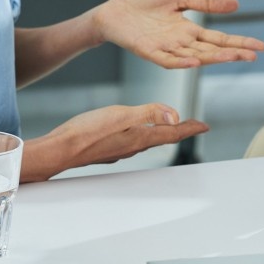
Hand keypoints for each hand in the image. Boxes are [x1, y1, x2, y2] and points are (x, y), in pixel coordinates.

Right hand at [24, 103, 207, 179]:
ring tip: (169, 127)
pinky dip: (143, 133)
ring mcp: (119, 149)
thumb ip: (148, 113)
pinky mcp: (107, 148)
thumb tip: (175, 115)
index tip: (205, 126)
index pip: (172, 133)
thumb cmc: (86, 132)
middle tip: (192, 126)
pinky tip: (136, 131)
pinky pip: (132, 140)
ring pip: (148, 140)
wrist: (58, 150)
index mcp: (140, 137)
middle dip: (179, 131)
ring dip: (162, 133)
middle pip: (163, 137)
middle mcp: (132, 146)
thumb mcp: (121, 115)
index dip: (190, 128)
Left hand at [93, 0, 263, 68]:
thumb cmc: (143, 5)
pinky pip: (167, 59)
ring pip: (194, 56)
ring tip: (233, 56)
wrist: (114, 11)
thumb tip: (236, 4)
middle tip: (253, 55)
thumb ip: (205, 2)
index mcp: (189, 32)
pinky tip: (194, 62)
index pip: (219, 40)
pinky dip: (180, 62)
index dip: (239, 43)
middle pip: (211, 51)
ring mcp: (166, 49)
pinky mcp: (148, 50)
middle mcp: (181, 43)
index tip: (259, 47)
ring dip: (213, 58)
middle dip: (232, 53)